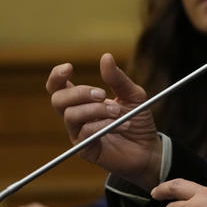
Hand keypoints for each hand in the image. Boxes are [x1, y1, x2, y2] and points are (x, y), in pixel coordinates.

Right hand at [47, 53, 161, 188]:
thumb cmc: (138, 118)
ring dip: (96, 110)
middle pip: (58, 99)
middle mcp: (76, 116)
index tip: (69, 67)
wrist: (149, 147)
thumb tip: (106, 56)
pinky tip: (121, 125)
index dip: (57, 76)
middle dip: (80, 92)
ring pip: (71, 115)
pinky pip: (85, 133)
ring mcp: (78, 133)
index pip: (58, 86)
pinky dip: (104, 125)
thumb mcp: (133, 94)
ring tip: (118, 112)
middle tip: (102, 94)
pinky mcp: (85, 149)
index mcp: (82, 100)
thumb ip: (118, 78)